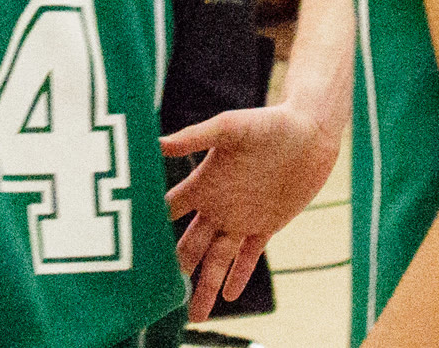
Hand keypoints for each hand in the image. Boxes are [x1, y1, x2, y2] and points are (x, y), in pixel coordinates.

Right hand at [162, 103, 340, 319]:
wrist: (310, 130)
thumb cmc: (268, 121)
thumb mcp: (230, 127)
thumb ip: (194, 137)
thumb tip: (156, 143)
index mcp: (203, 183)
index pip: (168, 212)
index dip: (150, 229)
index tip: (128, 251)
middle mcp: (217, 205)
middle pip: (189, 245)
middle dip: (174, 270)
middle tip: (155, 297)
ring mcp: (241, 217)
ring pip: (217, 260)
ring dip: (205, 286)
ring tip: (194, 316)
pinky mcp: (267, 224)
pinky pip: (249, 256)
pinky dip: (239, 276)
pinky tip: (228, 297)